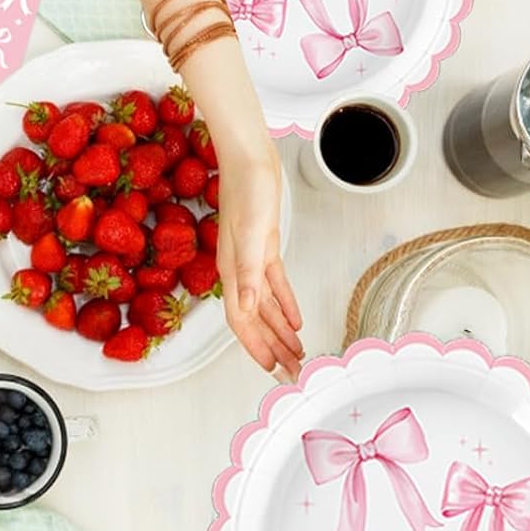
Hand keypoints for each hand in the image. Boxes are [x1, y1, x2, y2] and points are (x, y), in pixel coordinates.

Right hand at [215, 134, 303, 376]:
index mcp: (233, 272)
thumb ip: (248, 273)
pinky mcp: (265, 250)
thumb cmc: (247, 190)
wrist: (249, 159)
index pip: (243, 321)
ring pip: (267, 308)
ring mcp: (252, 262)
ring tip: (296, 354)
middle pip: (256, 321)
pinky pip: (275, 287)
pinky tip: (295, 321)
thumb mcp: (251, 234)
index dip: (256, 347)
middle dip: (273, 348)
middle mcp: (240, 273)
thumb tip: (247, 306)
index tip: (272, 368)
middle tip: (291, 372)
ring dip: (280, 332)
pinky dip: (285, 305)